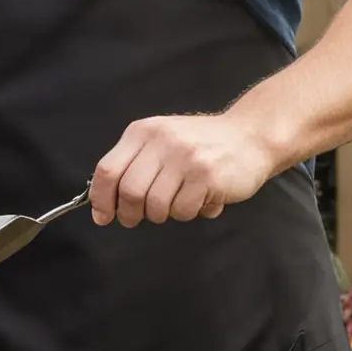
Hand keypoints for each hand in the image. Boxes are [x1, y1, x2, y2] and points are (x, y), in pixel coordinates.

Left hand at [90, 111, 278, 227]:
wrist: (251, 135)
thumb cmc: (202, 145)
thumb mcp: (162, 140)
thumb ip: (134, 164)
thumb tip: (104, 203)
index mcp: (143, 132)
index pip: (107, 170)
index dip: (101, 199)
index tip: (102, 216)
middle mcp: (161, 140)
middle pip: (129, 192)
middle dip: (129, 214)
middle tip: (136, 218)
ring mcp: (185, 157)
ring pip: (155, 206)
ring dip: (163, 214)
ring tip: (178, 201)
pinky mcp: (206, 175)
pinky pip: (182, 211)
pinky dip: (188, 213)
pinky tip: (200, 199)